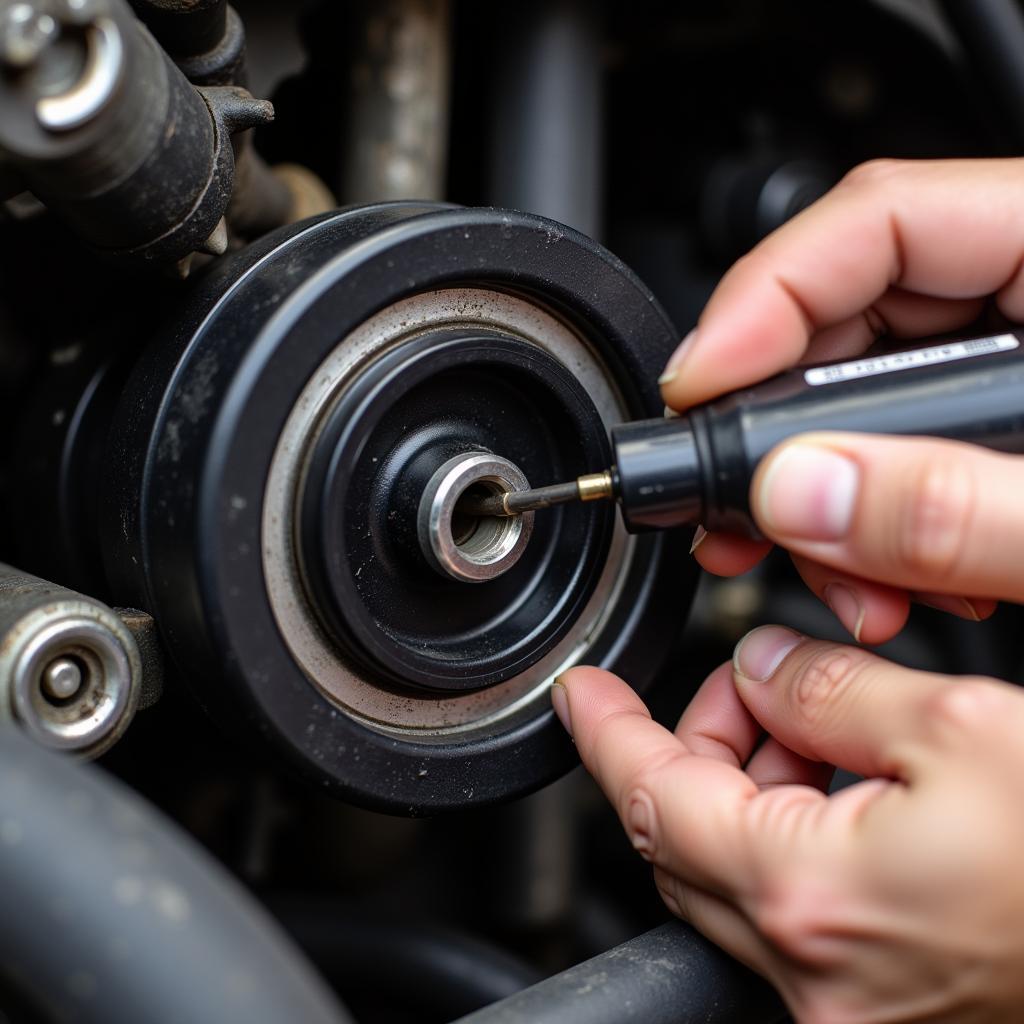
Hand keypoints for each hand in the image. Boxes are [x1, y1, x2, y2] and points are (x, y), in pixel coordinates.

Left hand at [554, 633, 1023, 1021]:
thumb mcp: (972, 727)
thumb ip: (835, 689)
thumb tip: (766, 667)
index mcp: (815, 898)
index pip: (647, 798)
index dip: (606, 731)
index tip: (581, 693)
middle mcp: (819, 979)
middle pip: (687, 838)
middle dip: (700, 744)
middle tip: (751, 684)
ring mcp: (855, 1008)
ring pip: (742, 875)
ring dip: (757, 789)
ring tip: (822, 725)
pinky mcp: (893, 1010)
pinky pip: (799, 913)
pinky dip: (801, 838)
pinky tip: (859, 791)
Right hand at [660, 158, 1023, 641]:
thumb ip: (964, 507)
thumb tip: (802, 497)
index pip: (875, 219)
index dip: (761, 298)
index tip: (695, 388)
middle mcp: (1022, 297)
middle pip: (845, 324)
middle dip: (777, 442)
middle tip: (732, 513)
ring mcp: (1002, 366)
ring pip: (859, 407)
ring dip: (823, 508)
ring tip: (840, 583)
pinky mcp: (992, 431)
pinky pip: (896, 456)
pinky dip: (873, 530)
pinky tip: (894, 583)